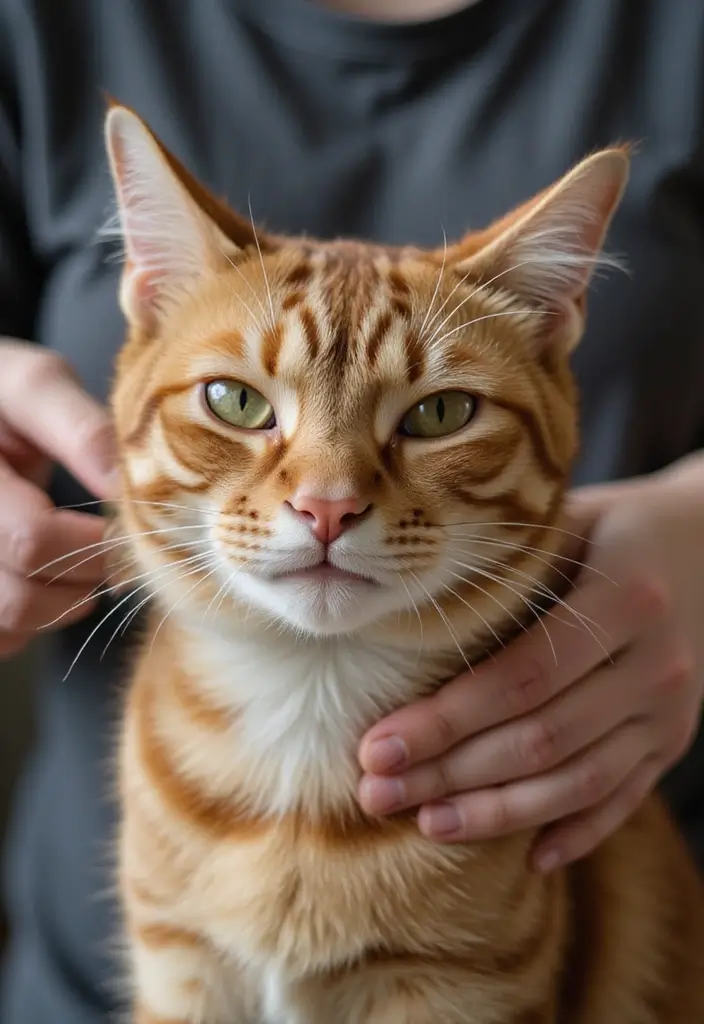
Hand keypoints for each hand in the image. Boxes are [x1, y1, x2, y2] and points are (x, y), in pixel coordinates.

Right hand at [0, 339, 116, 657]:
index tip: (117, 526)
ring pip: (5, 625)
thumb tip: (127, 485)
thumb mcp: (31, 385)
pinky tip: (39, 583)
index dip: (90, 544)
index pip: (31, 539)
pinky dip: (24, 626)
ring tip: (78, 570)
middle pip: (16, 597)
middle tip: (107, 555)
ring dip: (55, 610)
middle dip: (79, 581)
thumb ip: (80, 429)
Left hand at [358, 457, 703, 870]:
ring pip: (581, 781)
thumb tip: (397, 602)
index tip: (377, 746)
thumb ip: (504, 565)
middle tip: (377, 793)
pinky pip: (625, 798)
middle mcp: (656, 664)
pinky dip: (578, 832)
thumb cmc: (610, 527)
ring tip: (427, 824)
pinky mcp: (673, 740)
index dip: (446, 720)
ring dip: (499, 813)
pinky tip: (528, 857)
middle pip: (542, 738)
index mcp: (625, 599)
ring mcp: (672, 711)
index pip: (521, 677)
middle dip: (451, 773)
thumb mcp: (565, 521)